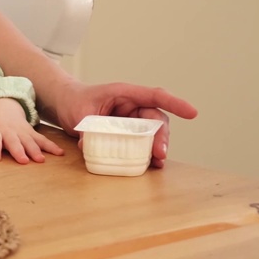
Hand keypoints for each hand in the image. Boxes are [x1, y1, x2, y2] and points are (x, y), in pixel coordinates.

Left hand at [0, 98, 64, 163]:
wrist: (4, 106)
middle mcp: (9, 132)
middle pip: (14, 141)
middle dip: (18, 150)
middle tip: (23, 161)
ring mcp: (22, 132)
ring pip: (29, 141)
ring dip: (35, 150)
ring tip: (41, 160)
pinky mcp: (32, 133)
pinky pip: (42, 140)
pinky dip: (51, 146)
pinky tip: (60, 153)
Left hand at [51, 81, 197, 168]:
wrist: (66, 104)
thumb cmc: (75, 101)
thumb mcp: (79, 112)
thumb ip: (86, 127)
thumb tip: (88, 144)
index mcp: (124, 93)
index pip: (154, 95)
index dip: (175, 103)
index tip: (192, 113)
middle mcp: (132, 107)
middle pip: (156, 119)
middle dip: (162, 135)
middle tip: (160, 152)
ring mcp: (131, 121)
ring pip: (152, 133)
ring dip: (158, 146)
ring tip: (158, 161)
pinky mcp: (127, 134)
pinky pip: (142, 143)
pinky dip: (148, 153)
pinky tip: (152, 165)